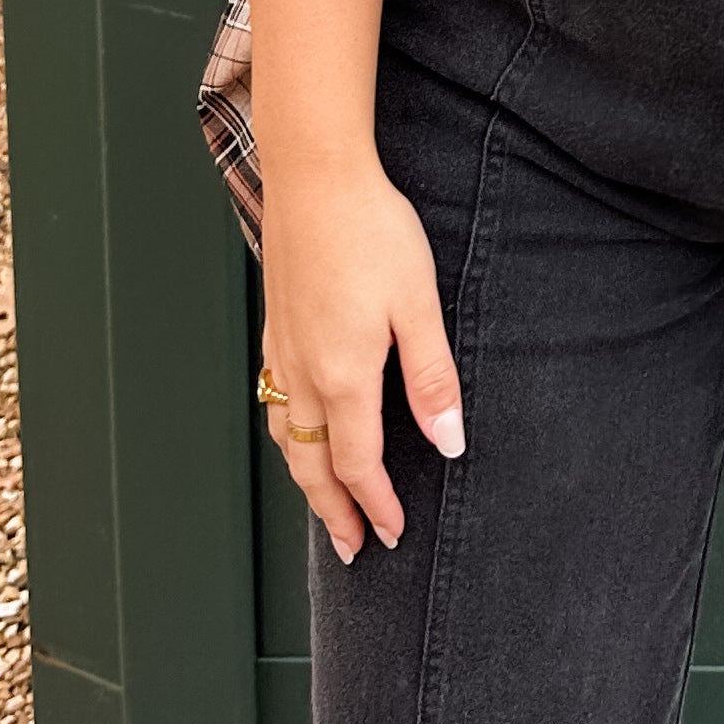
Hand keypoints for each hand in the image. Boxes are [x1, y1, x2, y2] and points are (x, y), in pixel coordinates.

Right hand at [257, 151, 466, 563]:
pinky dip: (288, 435)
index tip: (391, 534)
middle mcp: (303, 371)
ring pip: (287, 436)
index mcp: (343, 375)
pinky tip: (297, 428)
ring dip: (306, 477)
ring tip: (323, 501)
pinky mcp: (275, 324)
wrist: (314, 175)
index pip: (358, 463)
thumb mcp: (418, 305)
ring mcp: (282, 348)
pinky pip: (274, 400)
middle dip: (332, 511)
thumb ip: (431, 378)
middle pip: (312, 464)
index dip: (375, 504)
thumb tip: (448, 442)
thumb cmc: (371, 231)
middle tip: (350, 547)